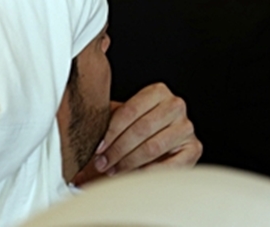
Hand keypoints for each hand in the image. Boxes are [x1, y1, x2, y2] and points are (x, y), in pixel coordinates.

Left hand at [74, 83, 200, 184]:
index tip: (98, 148)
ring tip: (114, 171)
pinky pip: (170, 165)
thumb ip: (106, 120)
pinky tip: (135, 177)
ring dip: (129, 163)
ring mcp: (186, 127)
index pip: (130, 110)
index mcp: (158, 91)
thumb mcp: (124, 120)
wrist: (163, 144)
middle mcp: (176, 105)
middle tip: (102, 163)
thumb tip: (75, 133)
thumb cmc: (138, 131)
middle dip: (117, 150)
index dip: (111, 132)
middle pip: (141, 129)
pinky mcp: (194, 149)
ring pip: (153, 147)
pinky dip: (149, 173)